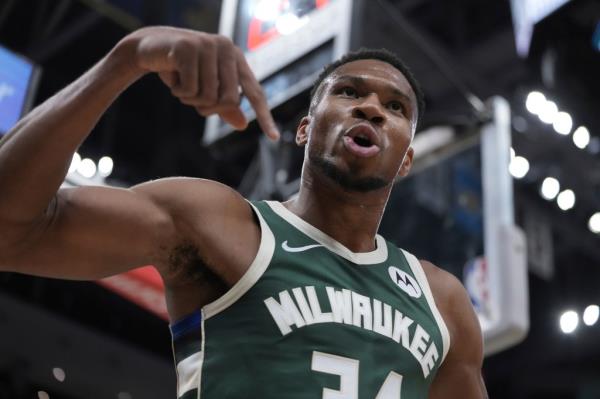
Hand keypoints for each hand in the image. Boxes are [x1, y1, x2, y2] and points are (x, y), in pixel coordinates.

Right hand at [127, 26, 278, 139]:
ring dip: (189, 99)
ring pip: (207, 96)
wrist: (151, 47)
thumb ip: (225, 107)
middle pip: (230, 100)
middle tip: (192, 98)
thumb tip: (243, 125)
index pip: (255, 92)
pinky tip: (171, 76)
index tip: (274, 137)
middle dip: (208, 108)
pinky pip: (190, 89)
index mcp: (236, 59)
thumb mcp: (206, 89)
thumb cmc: (183, 70)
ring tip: (181, 83)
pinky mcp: (188, 48)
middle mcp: (227, 49)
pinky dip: (178, 91)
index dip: (264, 116)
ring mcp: (208, 46)